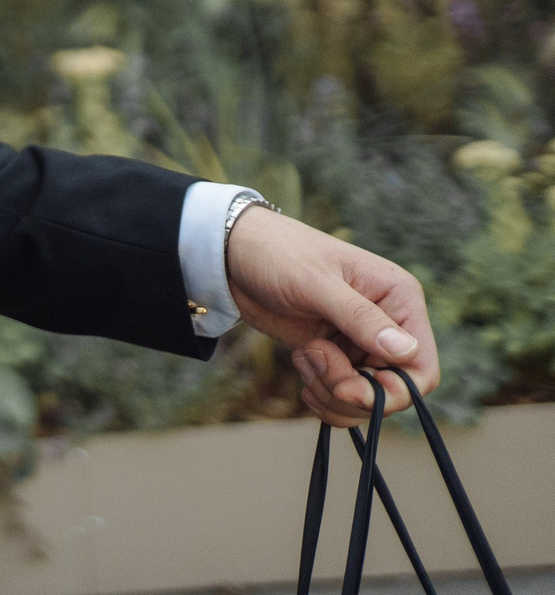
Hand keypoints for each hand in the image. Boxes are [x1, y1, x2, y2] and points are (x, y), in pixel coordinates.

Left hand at [225, 203, 437, 424]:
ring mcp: (361, 343)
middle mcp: (387, 324)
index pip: (420, 369)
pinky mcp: (336, 356)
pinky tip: (300, 366)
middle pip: (393, 391)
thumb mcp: (314, 281)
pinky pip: (342, 396)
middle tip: (313, 363)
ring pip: (366, 399)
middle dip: (352, 392)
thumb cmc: (276, 253)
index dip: (392, 391)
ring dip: (331, 393)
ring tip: (303, 357)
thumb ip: (358, 316)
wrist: (232, 255)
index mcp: (398, 299)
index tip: (346, 388)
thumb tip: (405, 350)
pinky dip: (322, 394)